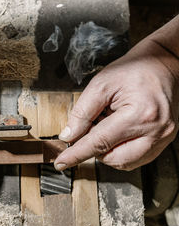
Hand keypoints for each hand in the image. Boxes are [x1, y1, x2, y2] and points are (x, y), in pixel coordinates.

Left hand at [54, 37, 178, 170]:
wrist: (163, 63)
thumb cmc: (134, 70)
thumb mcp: (101, 85)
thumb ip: (82, 113)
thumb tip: (68, 136)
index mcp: (139, 114)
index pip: (100, 143)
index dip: (77, 154)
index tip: (61, 162)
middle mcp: (156, 130)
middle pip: (114, 158)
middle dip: (96, 149)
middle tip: (92, 126)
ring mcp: (163, 137)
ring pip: (125, 162)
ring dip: (108, 150)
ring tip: (108, 125)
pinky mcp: (165, 140)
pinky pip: (137, 158)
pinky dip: (121, 149)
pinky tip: (118, 131)